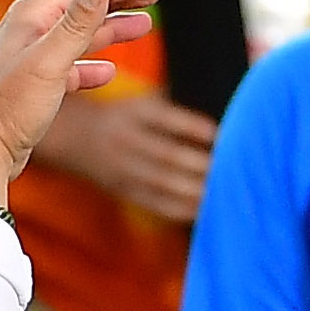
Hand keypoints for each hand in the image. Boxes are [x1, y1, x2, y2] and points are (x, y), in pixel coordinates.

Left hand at [0, 0, 164, 203]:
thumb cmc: (6, 108)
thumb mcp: (47, 62)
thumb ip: (76, 23)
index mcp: (31, 15)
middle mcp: (28, 30)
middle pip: (82, 3)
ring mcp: (29, 58)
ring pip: (79, 34)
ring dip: (112, 28)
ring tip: (144, 25)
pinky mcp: (31, 86)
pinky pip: (69, 66)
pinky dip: (92, 65)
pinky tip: (109, 73)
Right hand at [35, 92, 218, 224]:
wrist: (76, 138)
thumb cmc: (127, 115)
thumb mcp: (143, 100)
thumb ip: (176, 101)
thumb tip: (223, 107)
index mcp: (134, 112)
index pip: (165, 118)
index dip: (192, 127)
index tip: (220, 134)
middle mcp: (127, 140)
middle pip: (167, 155)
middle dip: (201, 164)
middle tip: (232, 169)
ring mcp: (124, 169)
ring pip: (163, 183)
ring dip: (196, 190)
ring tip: (225, 192)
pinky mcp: (124, 191)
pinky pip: (155, 203)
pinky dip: (182, 209)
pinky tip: (205, 210)